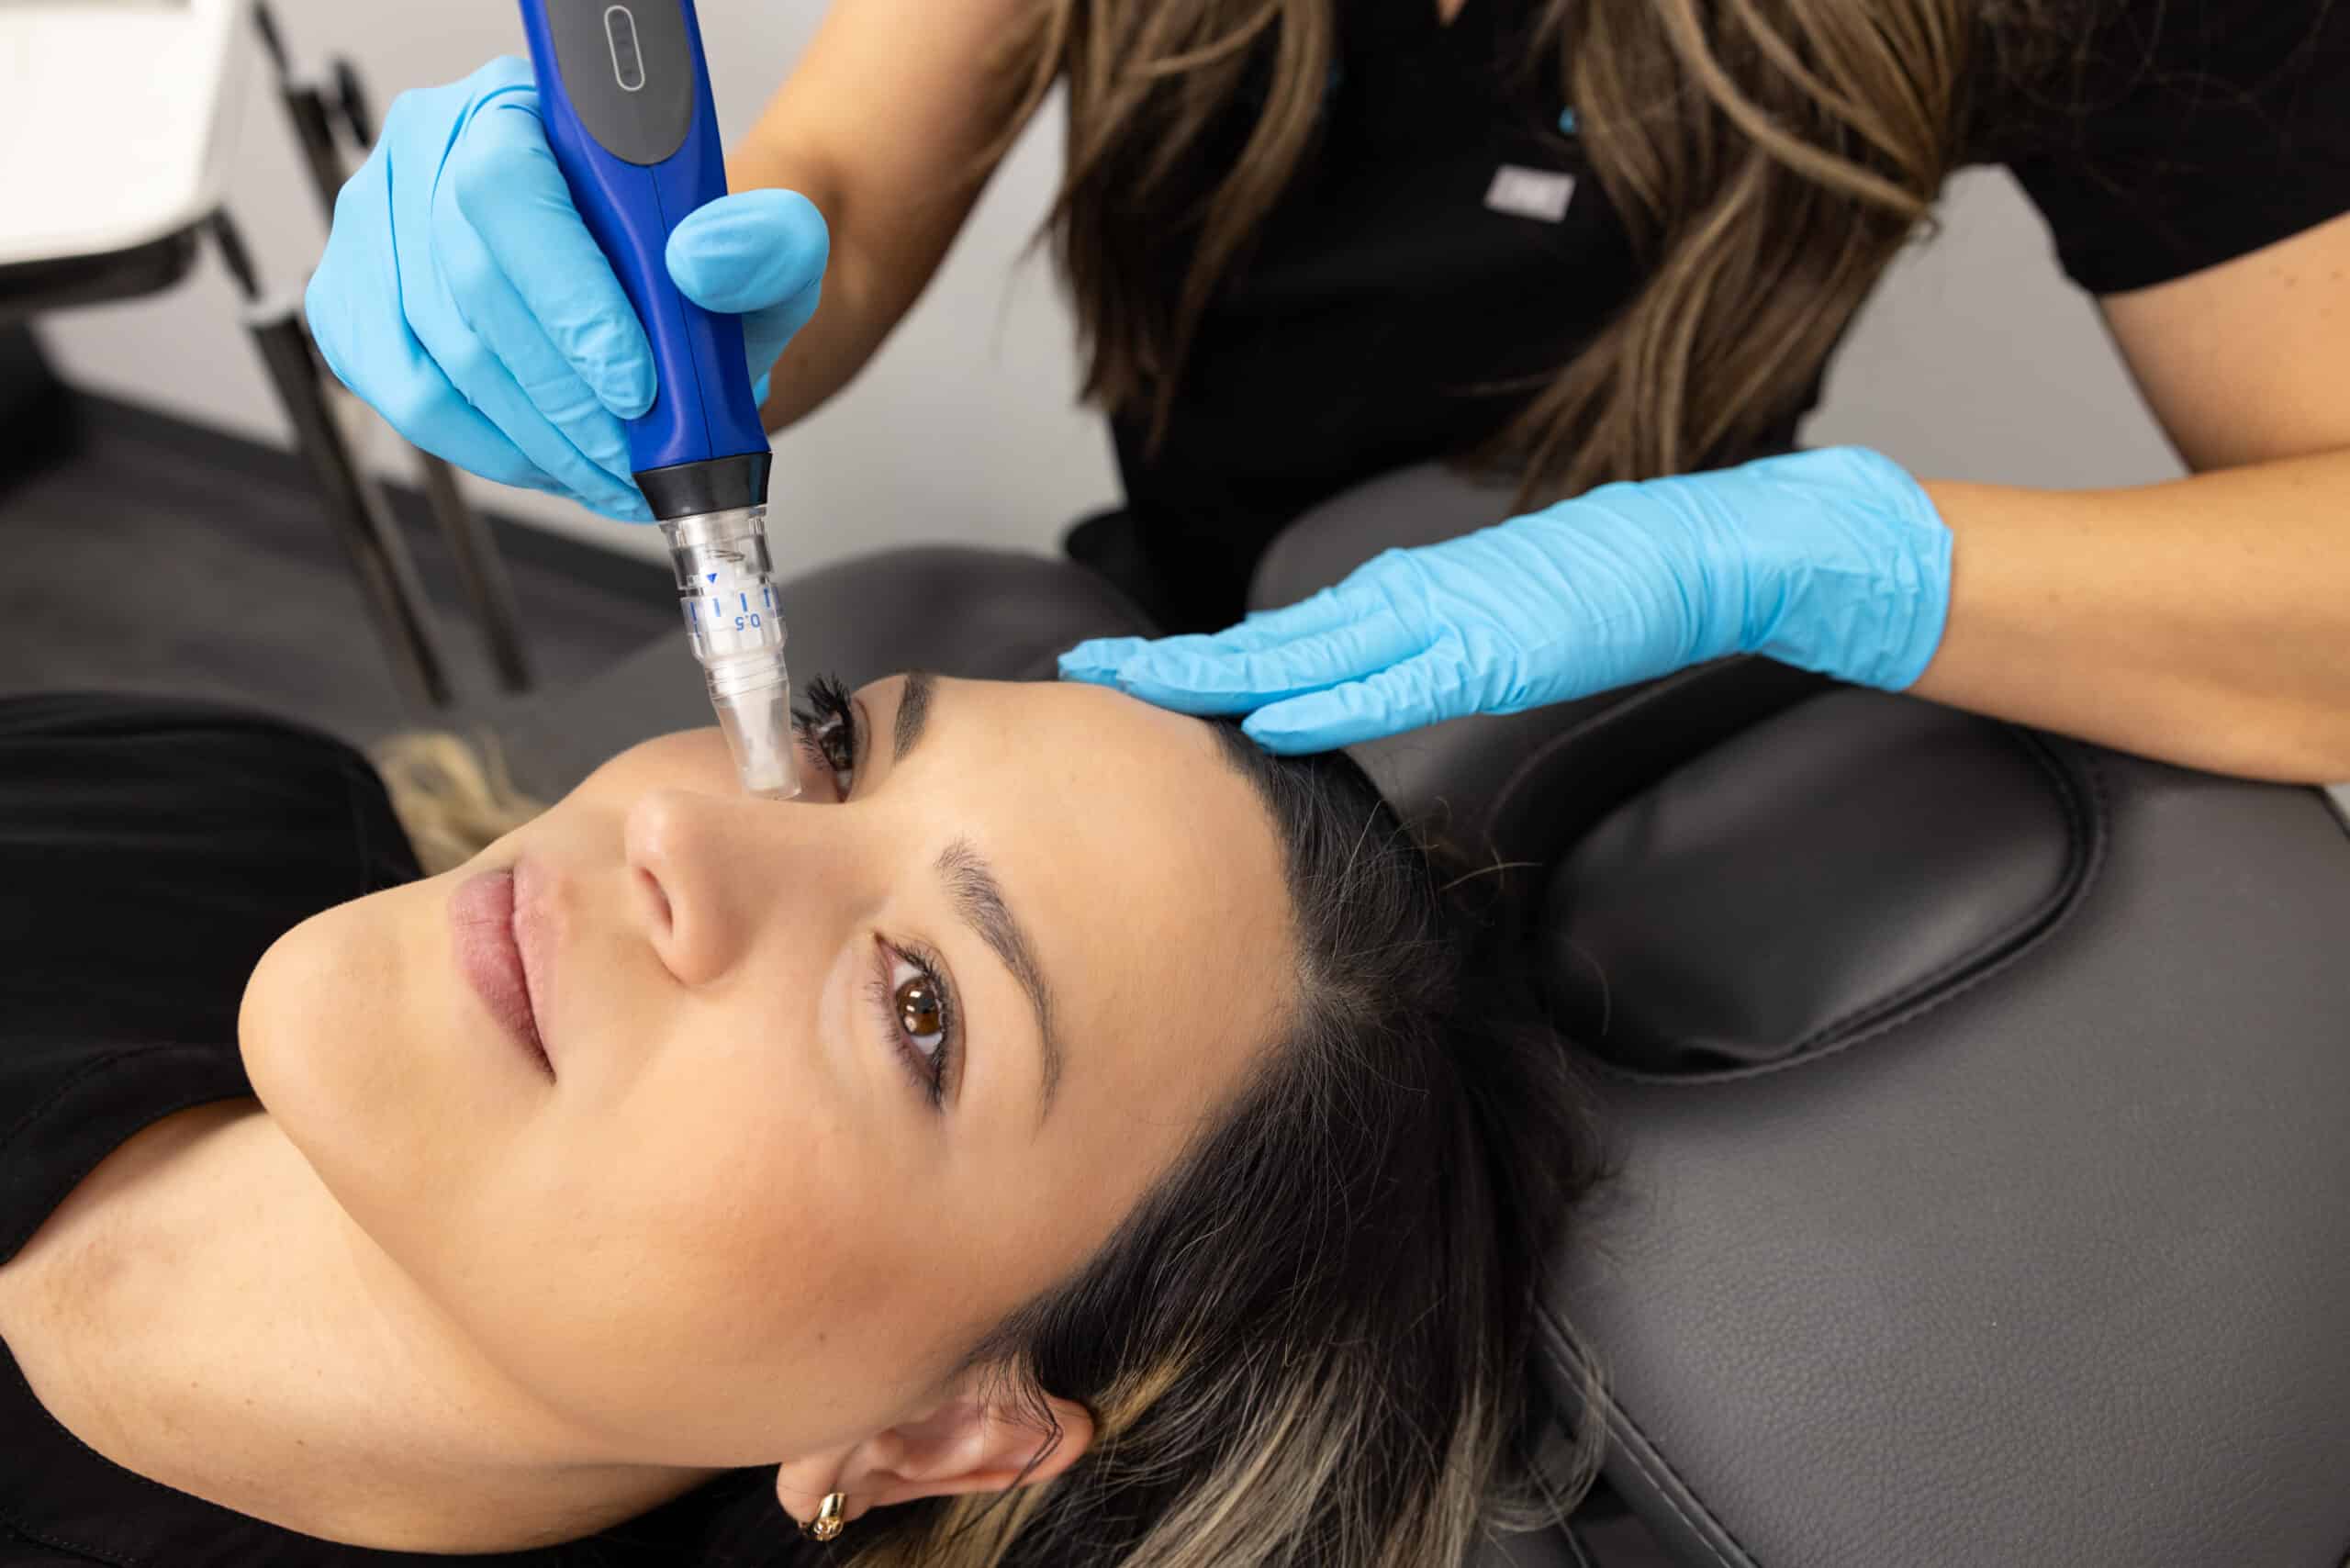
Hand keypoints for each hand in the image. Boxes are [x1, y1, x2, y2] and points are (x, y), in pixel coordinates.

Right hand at [304, 56, 827, 521]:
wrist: (672, 293)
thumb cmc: (700, 259)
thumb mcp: (766, 248)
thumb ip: (762, 245)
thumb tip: (699, 261)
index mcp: (511, 109)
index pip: (507, 190)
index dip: (568, 300)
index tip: (636, 386)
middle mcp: (424, 152)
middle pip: (467, 290)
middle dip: (562, 399)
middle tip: (631, 458)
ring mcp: (377, 230)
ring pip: (435, 360)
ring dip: (532, 439)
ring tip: (606, 471)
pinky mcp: (356, 307)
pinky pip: (405, 397)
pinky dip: (487, 447)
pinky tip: (551, 459)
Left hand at [1060, 448, 1951, 752]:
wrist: (1689, 549)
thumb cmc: (1599, 586)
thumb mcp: (1488, 621)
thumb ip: (1420, 649)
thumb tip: (1360, 684)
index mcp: (1400, 599)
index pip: (1276, 637)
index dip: (1194, 653)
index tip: (1126, 664)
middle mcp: (1403, 601)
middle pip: (1263, 641)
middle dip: (1170, 659)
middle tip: (1087, 666)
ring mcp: (1442, 623)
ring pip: (1305, 655)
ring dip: (1215, 674)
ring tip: (1139, 684)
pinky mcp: (1488, 651)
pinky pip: (1389, 686)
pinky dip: (1322, 702)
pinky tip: (1267, 716)